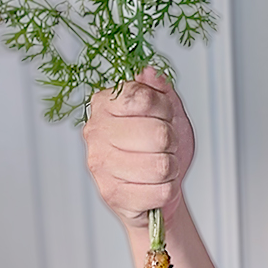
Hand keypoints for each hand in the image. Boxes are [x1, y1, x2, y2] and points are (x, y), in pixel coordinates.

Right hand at [83, 67, 194, 228]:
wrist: (157, 186)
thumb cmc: (158, 146)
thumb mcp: (165, 110)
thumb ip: (157, 88)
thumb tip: (150, 72)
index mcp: (105, 104)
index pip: (141, 97)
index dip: (164, 108)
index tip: (163, 115)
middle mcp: (96, 132)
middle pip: (158, 134)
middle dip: (171, 142)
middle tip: (164, 146)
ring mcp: (100, 165)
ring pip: (161, 165)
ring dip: (171, 167)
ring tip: (159, 165)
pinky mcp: (112, 194)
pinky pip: (160, 191)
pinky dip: (166, 190)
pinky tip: (153, 185)